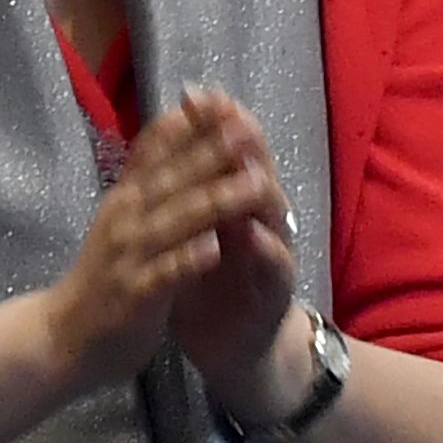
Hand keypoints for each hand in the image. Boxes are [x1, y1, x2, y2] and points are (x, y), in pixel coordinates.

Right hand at [40, 88, 287, 397]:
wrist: (64, 338)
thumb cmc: (104, 274)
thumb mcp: (124, 217)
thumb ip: (150, 177)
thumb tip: (174, 124)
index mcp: (127, 199)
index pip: (155, 151)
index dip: (187, 125)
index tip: (220, 97)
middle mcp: (126, 220)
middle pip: (172, 179)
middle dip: (211, 151)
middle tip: (248, 125)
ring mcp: (129, 258)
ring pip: (176, 223)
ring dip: (215, 200)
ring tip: (254, 181)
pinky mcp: (135, 296)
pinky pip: (164, 275)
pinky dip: (187, 259)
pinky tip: (213, 247)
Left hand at [157, 89, 309, 422]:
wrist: (233, 350)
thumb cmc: (209, 288)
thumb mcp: (191, 235)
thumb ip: (185, 194)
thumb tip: (166, 142)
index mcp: (231, 206)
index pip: (226, 154)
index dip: (212, 125)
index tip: (194, 93)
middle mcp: (258, 221)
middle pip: (256, 170)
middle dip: (244, 142)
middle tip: (230, 112)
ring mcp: (272, 253)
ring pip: (273, 212)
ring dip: (260, 188)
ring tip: (246, 166)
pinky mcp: (276, 291)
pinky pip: (275, 267)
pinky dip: (266, 250)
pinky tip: (255, 236)